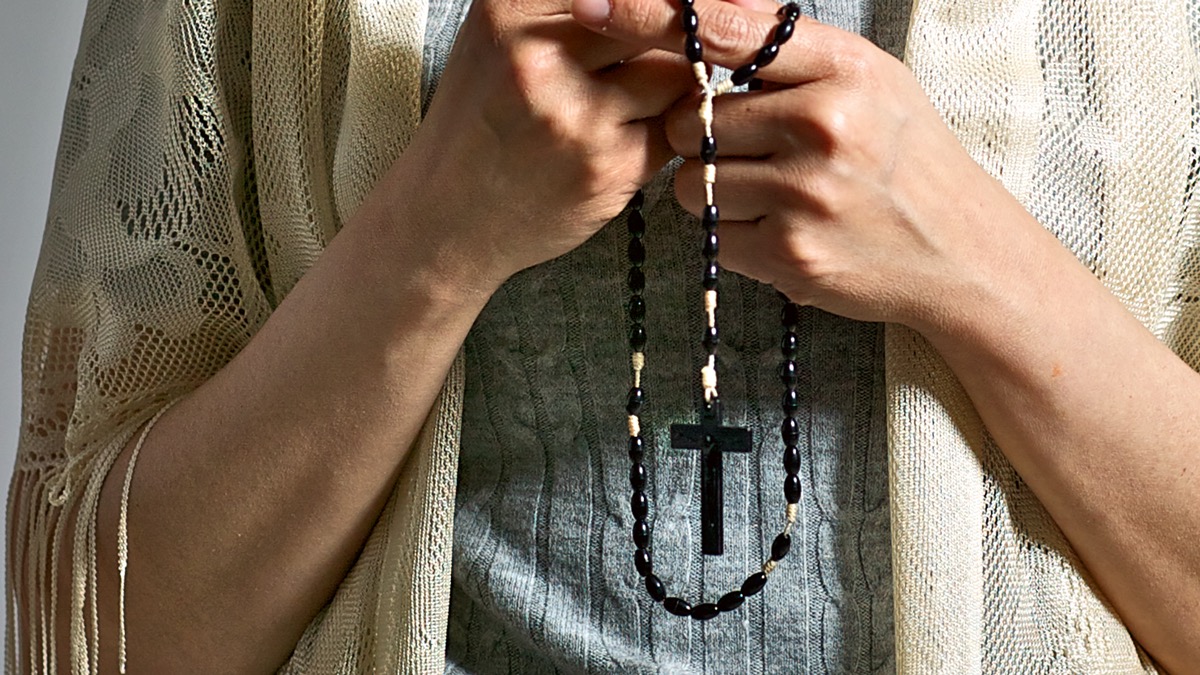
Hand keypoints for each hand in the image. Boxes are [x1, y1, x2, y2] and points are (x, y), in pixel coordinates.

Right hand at [379, 0, 695, 293]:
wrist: (447, 220)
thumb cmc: (480, 123)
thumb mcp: (498, 36)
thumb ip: (568, 5)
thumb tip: (666, 1)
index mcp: (508, 6)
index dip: (648, 5)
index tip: (651, 18)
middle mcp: (538, 56)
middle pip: (655, 19)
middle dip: (665, 37)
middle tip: (649, 58)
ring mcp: (576, 114)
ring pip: (677, 73)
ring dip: (668, 88)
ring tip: (630, 103)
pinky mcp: (608, 166)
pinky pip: (675, 128)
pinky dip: (663, 133)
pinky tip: (624, 140)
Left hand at [574, 0, 1055, 334]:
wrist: (961, 253)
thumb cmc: (904, 159)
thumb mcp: (869, 82)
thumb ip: (788, 50)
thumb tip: (700, 10)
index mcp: (844, 69)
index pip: (727, 30)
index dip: (652, 17)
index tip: (598, 6)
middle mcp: (825, 125)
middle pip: (691, 120)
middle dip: (705, 139)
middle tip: (762, 153)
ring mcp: (807, 194)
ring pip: (693, 182)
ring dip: (717, 190)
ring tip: (780, 195)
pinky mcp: (791, 254)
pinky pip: (715, 234)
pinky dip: (738, 235)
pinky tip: (789, 230)